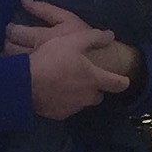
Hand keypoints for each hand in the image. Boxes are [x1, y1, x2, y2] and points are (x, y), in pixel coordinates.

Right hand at [6, 0, 137, 118]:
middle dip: (96, 89)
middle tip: (87, 80)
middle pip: (98, 96)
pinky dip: (63, 102)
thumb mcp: (73, 41)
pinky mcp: (59, 115)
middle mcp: (87, 96)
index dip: (122, 82)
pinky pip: (66, 108)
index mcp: (94, 78)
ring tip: (67, 85)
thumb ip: (93, 38)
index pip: (116, 83)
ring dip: (79, 95)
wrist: (26, 84)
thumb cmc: (52, 59)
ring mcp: (73, 107)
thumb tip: (110, 35)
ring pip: (82, 102)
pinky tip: (54, 94)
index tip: (124, 81)